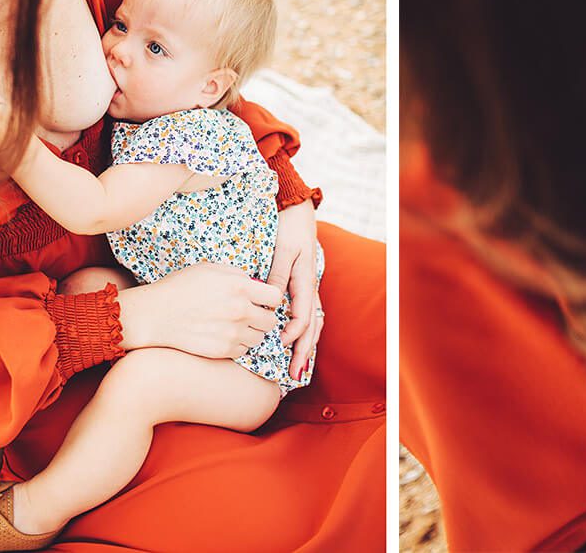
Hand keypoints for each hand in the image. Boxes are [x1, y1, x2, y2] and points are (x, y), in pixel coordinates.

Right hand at [117, 262, 282, 358]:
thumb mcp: (210, 269)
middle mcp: (239, 311)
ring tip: (235, 324)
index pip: (276, 297)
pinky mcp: (223, 351)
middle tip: (250, 314)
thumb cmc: (180, 287)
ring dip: (252, 332)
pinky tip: (225, 335)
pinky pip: (244, 350)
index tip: (261, 300)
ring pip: (260, 337)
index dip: (270, 298)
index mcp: (239, 287)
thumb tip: (257, 285)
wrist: (154, 315)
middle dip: (263, 316)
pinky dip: (239, 344)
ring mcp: (232, 333)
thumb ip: (238, 275)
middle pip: (271, 320)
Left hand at [271, 201, 323, 380]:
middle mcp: (309, 288)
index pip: (304, 314)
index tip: (280, 345)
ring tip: (298, 369)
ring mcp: (307, 289)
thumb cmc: (288, 227)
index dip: (294, 333)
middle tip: (294, 375)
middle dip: (304, 352)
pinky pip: (306, 316)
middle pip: (311, 327)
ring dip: (305, 347)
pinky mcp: (301, 287)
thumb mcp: (283, 249)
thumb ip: (278, 275)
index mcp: (305, 280)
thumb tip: (273, 300)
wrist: (296, 210)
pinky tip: (294, 345)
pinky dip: (303, 334)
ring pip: (311, 324)